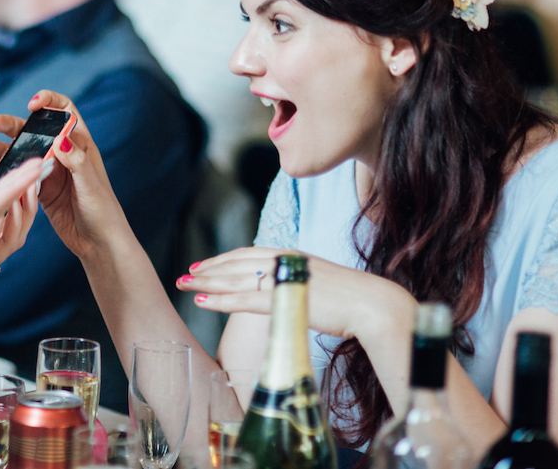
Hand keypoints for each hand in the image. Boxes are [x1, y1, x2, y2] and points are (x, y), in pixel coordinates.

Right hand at [0, 90, 128, 259]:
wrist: (98, 243)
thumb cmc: (103, 211)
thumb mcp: (91, 184)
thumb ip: (76, 161)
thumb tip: (60, 138)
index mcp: (81, 145)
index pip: (65, 112)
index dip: (49, 102)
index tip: (32, 105)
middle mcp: (65, 154)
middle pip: (37, 130)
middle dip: (15, 124)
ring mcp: (52, 172)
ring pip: (26, 151)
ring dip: (7, 146)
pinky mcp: (42, 190)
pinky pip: (22, 173)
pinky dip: (8, 167)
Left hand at [178, 247, 415, 342]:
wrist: (373, 304)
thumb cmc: (352, 299)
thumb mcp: (320, 282)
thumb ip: (299, 283)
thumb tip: (288, 292)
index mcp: (291, 254)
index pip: (249, 254)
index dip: (224, 259)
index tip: (205, 265)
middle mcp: (283, 261)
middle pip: (236, 263)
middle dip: (208, 269)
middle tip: (185, 275)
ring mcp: (282, 279)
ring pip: (234, 279)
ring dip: (206, 282)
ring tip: (185, 286)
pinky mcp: (284, 299)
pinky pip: (243, 299)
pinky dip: (220, 299)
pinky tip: (203, 301)